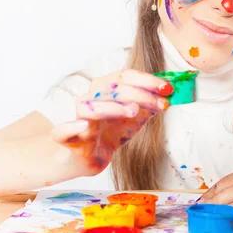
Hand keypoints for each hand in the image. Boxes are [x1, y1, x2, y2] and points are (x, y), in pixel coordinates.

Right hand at [51, 69, 172, 174]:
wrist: (89, 156)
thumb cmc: (112, 131)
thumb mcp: (136, 117)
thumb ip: (152, 105)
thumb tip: (171, 93)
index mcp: (106, 89)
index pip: (125, 76)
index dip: (147, 80)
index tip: (168, 88)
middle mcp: (91, 99)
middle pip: (112, 89)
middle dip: (141, 94)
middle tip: (162, 103)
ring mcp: (78, 118)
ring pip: (90, 106)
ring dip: (113, 107)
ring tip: (134, 111)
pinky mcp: (68, 139)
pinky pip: (62, 131)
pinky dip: (71, 127)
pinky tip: (83, 126)